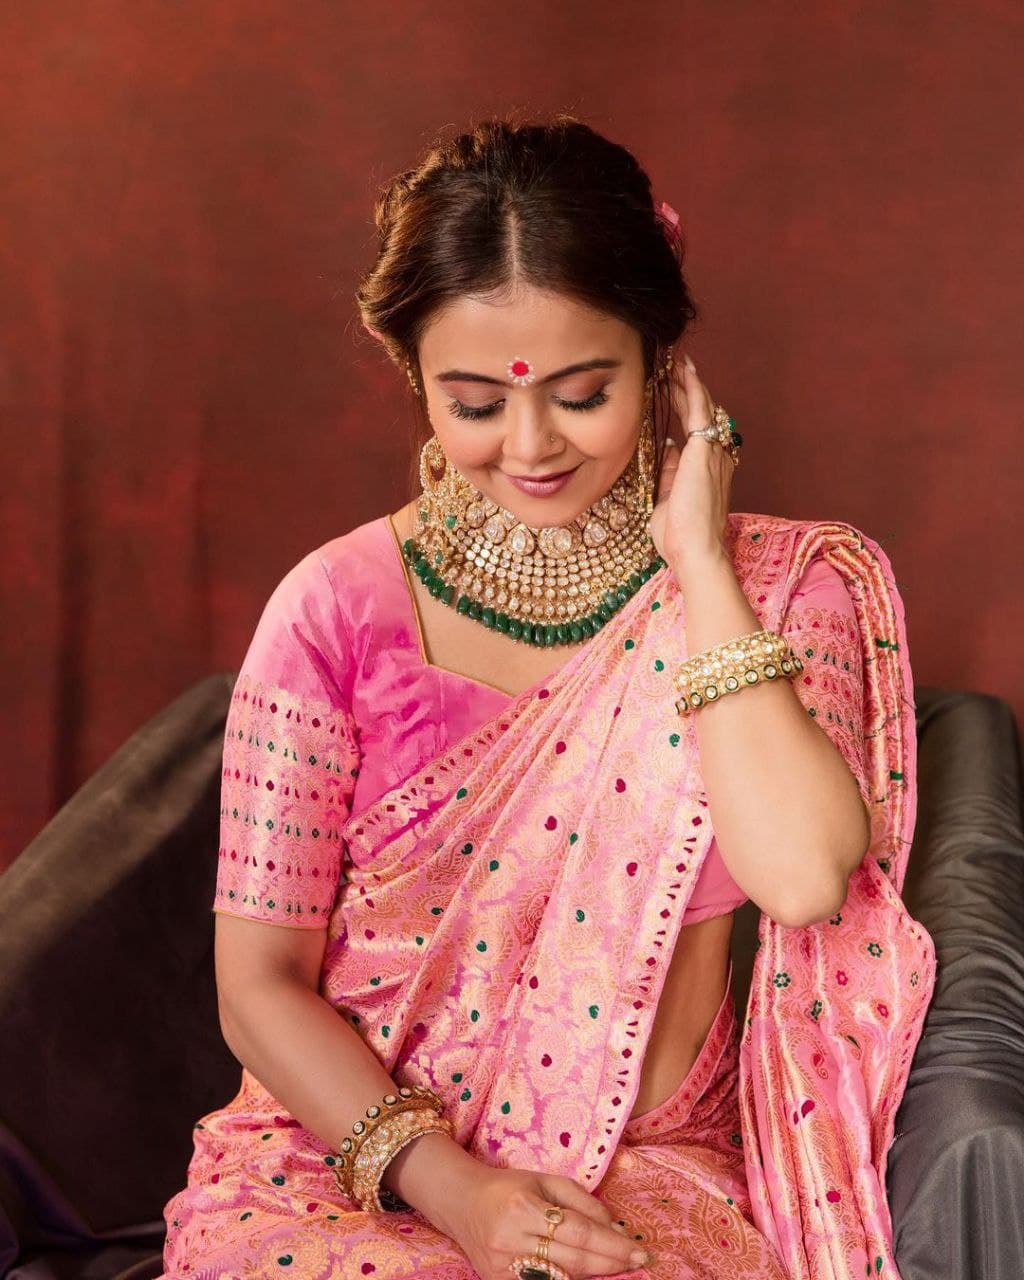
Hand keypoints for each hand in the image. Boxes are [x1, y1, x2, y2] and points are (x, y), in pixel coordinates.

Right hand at [437, 1162, 651, 1278]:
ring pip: (561, 1279)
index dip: (611, 1243)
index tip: (638, 1250)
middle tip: (638, 1261)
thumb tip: (612, 1224)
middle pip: (573, 1260)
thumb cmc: (507, 1187)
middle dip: (610, 1262)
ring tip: (617, 1267)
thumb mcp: (544, 1180)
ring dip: (593, 1275)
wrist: (461, 1203)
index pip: (579, 1232)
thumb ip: (580, 1200)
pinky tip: (586, 1275)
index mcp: (524, 1209)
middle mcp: (512, 1240)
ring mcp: (503, 1267)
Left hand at [646, 353, 734, 576]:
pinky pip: (700, 411)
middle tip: (675, 367)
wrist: (694, 551)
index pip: (697, 432)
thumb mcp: (668, 499)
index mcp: (707, 471)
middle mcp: (715, 458)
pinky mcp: (704, 451)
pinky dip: (692, 389)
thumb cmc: (680, 536)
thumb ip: (670, 472)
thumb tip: (669, 446)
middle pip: (703, 415)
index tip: (675, 391)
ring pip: (703, 409)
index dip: (686, 409)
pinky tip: (683, 372)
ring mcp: (712, 453)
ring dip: (689, 385)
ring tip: (677, 363)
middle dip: (688, 391)